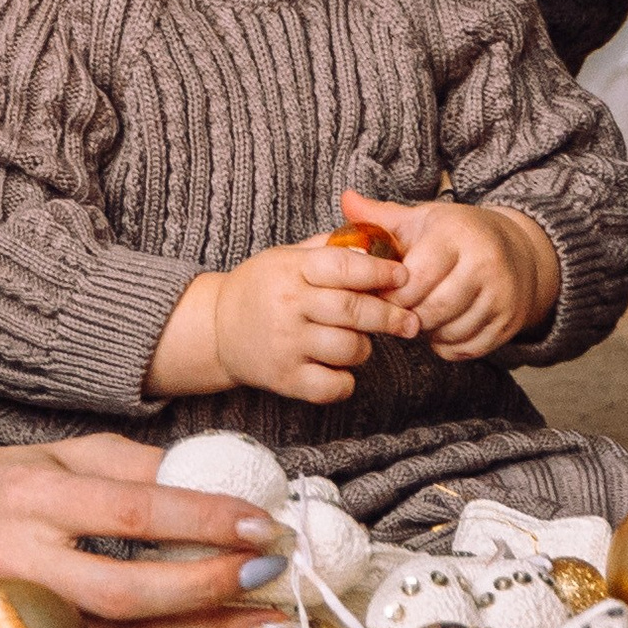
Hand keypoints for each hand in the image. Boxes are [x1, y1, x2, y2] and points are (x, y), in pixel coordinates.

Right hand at [0, 432, 291, 627]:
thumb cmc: (10, 480)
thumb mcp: (70, 452)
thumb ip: (139, 468)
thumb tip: (222, 485)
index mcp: (34, 497)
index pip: (130, 510)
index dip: (201, 520)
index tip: (261, 524)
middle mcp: (20, 562)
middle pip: (124, 590)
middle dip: (206, 586)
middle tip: (269, 573)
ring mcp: (21, 618)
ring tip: (267, 623)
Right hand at [145, 238, 415, 405]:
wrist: (217, 329)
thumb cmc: (261, 288)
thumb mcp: (286, 256)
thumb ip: (329, 248)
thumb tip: (376, 241)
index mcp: (292, 271)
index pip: (344, 267)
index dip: (379, 271)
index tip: (403, 276)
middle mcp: (289, 307)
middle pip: (352, 310)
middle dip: (390, 316)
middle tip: (410, 321)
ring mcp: (286, 345)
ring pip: (348, 349)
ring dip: (364, 347)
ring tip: (360, 342)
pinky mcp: (285, 379)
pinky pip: (331, 386)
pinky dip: (345, 381)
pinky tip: (341, 369)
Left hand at [340, 188, 558, 360]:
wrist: (517, 252)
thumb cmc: (456, 236)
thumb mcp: (421, 219)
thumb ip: (380, 216)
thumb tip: (345, 200)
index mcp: (457, 234)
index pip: (415, 278)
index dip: (392, 293)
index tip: (382, 293)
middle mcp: (485, 263)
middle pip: (431, 310)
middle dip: (407, 315)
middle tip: (399, 310)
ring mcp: (502, 295)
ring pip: (449, 332)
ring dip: (427, 333)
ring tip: (421, 315)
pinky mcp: (510, 321)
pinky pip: (467, 349)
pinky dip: (448, 346)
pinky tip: (442, 327)